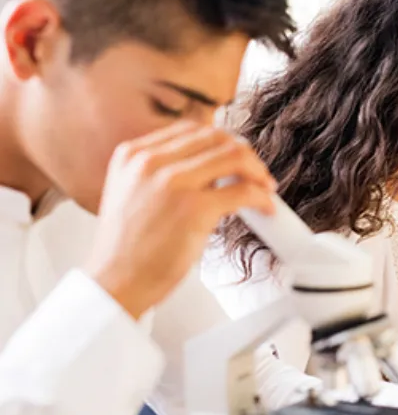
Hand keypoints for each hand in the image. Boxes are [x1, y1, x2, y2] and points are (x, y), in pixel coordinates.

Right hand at [86, 121, 275, 318]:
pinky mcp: (194, 208)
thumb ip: (162, 173)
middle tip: (257, 174)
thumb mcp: (133, 193)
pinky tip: (265, 208)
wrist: (115, 284)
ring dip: (258, 172)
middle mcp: (150, 162)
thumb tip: (213, 169)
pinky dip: (262, 197)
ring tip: (265, 188)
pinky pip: (244, 191)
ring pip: (235, 157)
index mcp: (133, 155)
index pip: (191, 130)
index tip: (235, 157)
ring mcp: (172, 183)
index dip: (221, 142)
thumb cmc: (127, 248)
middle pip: (216, 138)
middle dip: (244, 155)